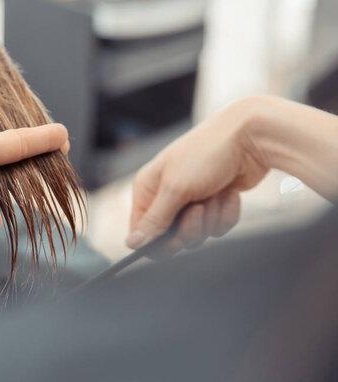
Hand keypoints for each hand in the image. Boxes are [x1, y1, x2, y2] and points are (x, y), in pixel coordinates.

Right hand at [126, 98, 268, 254]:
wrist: (250, 138)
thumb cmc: (206, 154)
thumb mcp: (175, 189)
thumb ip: (154, 219)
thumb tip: (131, 243)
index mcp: (148, 189)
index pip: (141, 231)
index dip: (156, 242)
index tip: (174, 242)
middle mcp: (166, 196)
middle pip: (170, 237)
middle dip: (190, 228)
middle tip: (199, 209)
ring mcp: (191, 200)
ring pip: (197, 234)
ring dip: (211, 217)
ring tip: (216, 194)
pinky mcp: (214, 203)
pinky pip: (217, 226)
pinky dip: (226, 213)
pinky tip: (229, 193)